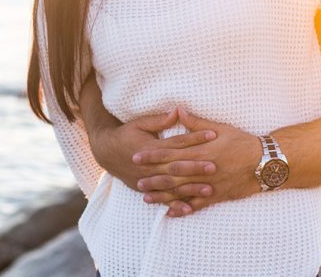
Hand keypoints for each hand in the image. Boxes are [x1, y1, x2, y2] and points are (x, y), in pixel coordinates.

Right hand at [87, 107, 218, 213]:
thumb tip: (178, 111)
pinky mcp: (146, 190)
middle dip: (195, 167)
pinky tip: (189, 209)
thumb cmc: (125, 134)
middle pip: (176, 166)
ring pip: (172, 186)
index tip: (212, 135)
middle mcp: (150, 165)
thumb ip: (159, 120)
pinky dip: (175, 205)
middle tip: (214, 167)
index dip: (195, 138)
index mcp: (151, 147)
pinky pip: (162, 199)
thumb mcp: (139, 123)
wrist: (106, 152)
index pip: (177, 142)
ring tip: (209, 190)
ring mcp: (147, 180)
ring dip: (190, 188)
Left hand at [133, 108, 260, 215]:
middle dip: (153, 178)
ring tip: (146, 198)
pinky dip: (183, 209)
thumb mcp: (219, 128)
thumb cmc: (241, 142)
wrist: (264, 162)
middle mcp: (202, 170)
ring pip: (181, 192)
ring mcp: (209, 185)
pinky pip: (197, 205)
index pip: (171, 154)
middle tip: (136, 181)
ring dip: (163, 195)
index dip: (152, 156)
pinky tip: (170, 213)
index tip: (137, 156)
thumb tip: (177, 110)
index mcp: (200, 152)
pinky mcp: (217, 196)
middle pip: (172, 175)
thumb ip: (195, 122)